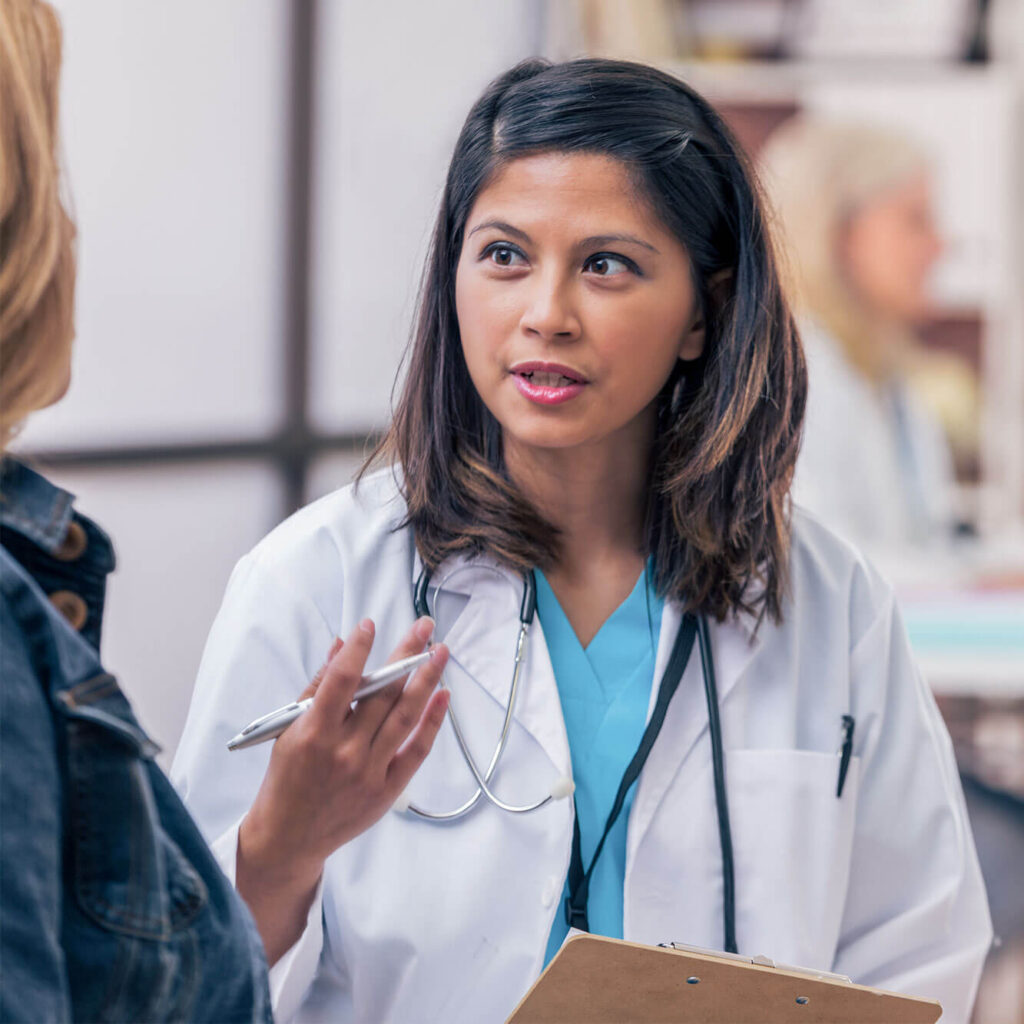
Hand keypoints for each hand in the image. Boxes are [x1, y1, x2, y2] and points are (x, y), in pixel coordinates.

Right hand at [236, 617, 448, 962]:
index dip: (358, 649)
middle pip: (383, 693)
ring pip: (406, 716)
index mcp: (314, 733)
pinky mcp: (387, 789)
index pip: (341, 680)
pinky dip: (432, 721)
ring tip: (441, 652)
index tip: (370, 624)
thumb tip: (342, 645)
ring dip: (426, 679)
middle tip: (424, 627)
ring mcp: (369, 771)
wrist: (289, 838)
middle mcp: (345, 751)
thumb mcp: (288, 729)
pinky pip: (417, 750)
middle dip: (406, 654)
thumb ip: (316, 687)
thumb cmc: (287, 777)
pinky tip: (442, 694)